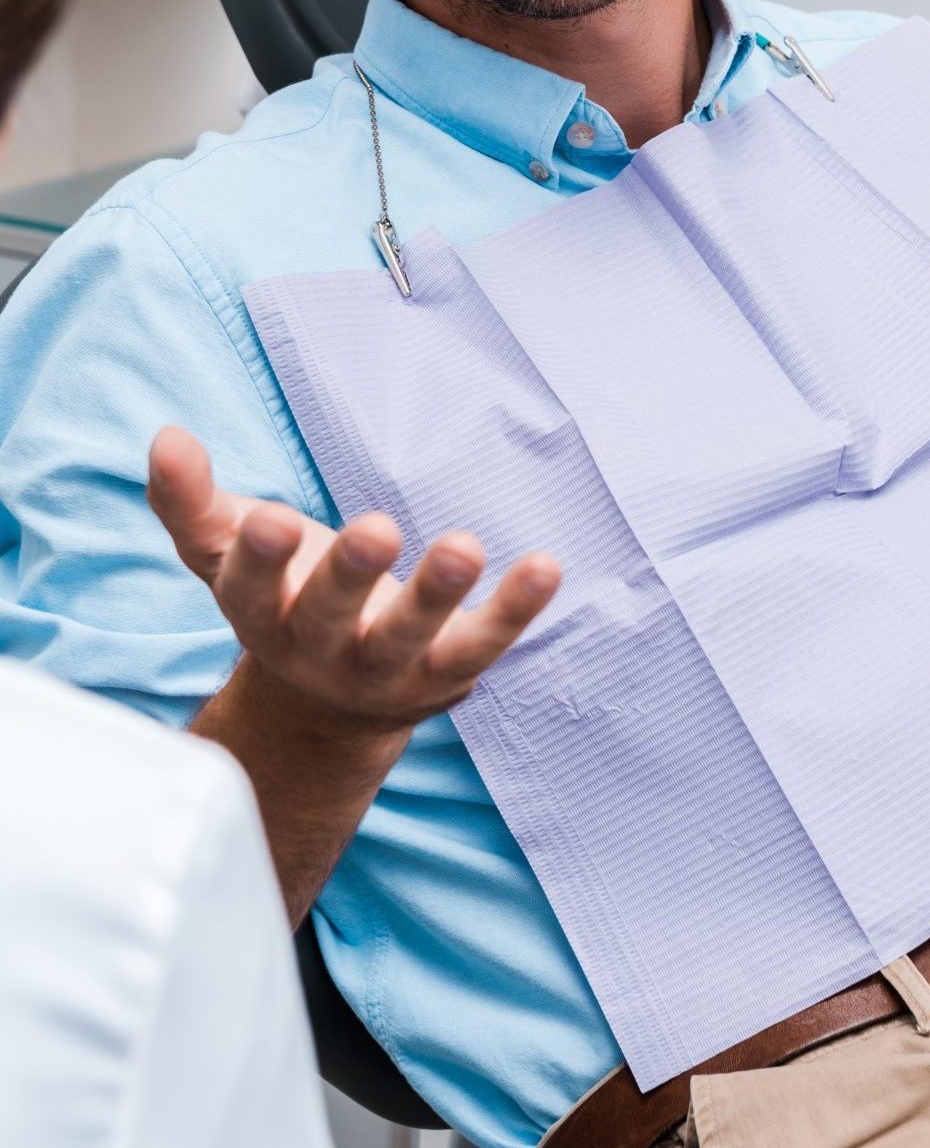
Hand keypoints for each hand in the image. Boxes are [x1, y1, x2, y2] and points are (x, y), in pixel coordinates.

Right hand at [147, 425, 559, 733]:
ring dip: (435, 595)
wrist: (329, 710)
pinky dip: (514, 610)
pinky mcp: (444, 675)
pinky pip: (481, 645)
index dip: (259, 560)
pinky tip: (545, 566)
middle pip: (328, 619)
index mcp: (259, 614)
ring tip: (463, 546)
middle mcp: (318, 651)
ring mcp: (384, 671)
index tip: (271, 520)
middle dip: (349, 577)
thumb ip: (190, 501)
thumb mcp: (228, 553)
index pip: (248, 591)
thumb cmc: (283, 599)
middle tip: (375, 529)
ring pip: (408, 640)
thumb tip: (166, 438)